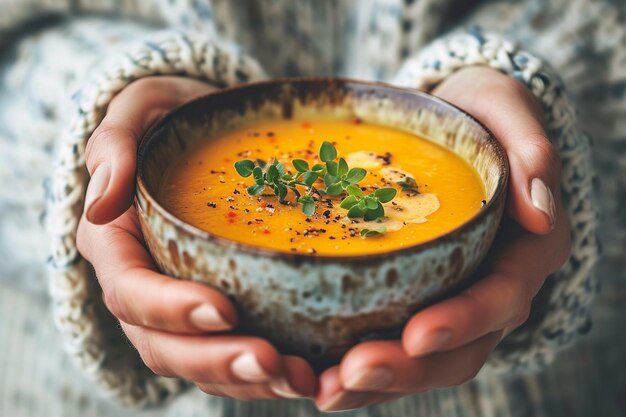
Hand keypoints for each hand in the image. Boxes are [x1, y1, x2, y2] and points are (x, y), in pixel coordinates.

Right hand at [76, 76, 315, 399]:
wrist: (201, 134)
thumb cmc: (170, 121)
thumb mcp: (139, 111)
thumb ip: (113, 146)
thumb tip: (101, 200)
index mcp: (117, 245)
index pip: (130, 291)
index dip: (169, 309)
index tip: (223, 309)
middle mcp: (144, 286)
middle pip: (164, 345)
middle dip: (215, 360)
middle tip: (270, 362)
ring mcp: (180, 304)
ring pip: (201, 362)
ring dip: (246, 379)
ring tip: (301, 378)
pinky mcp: (218, 309)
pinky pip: (233, 351)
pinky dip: (266, 370)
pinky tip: (310, 370)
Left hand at [315, 67, 571, 411]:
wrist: (453, 125)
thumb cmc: (480, 114)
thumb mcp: (505, 108)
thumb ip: (528, 146)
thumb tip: (541, 207)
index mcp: (525, 249)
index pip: (502, 296)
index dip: (464, 320)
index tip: (417, 334)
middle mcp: (492, 287)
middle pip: (460, 348)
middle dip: (409, 369)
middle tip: (352, 374)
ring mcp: (454, 299)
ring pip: (425, 360)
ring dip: (377, 383)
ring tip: (326, 391)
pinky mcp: (417, 298)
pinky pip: (395, 343)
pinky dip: (360, 365)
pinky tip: (318, 373)